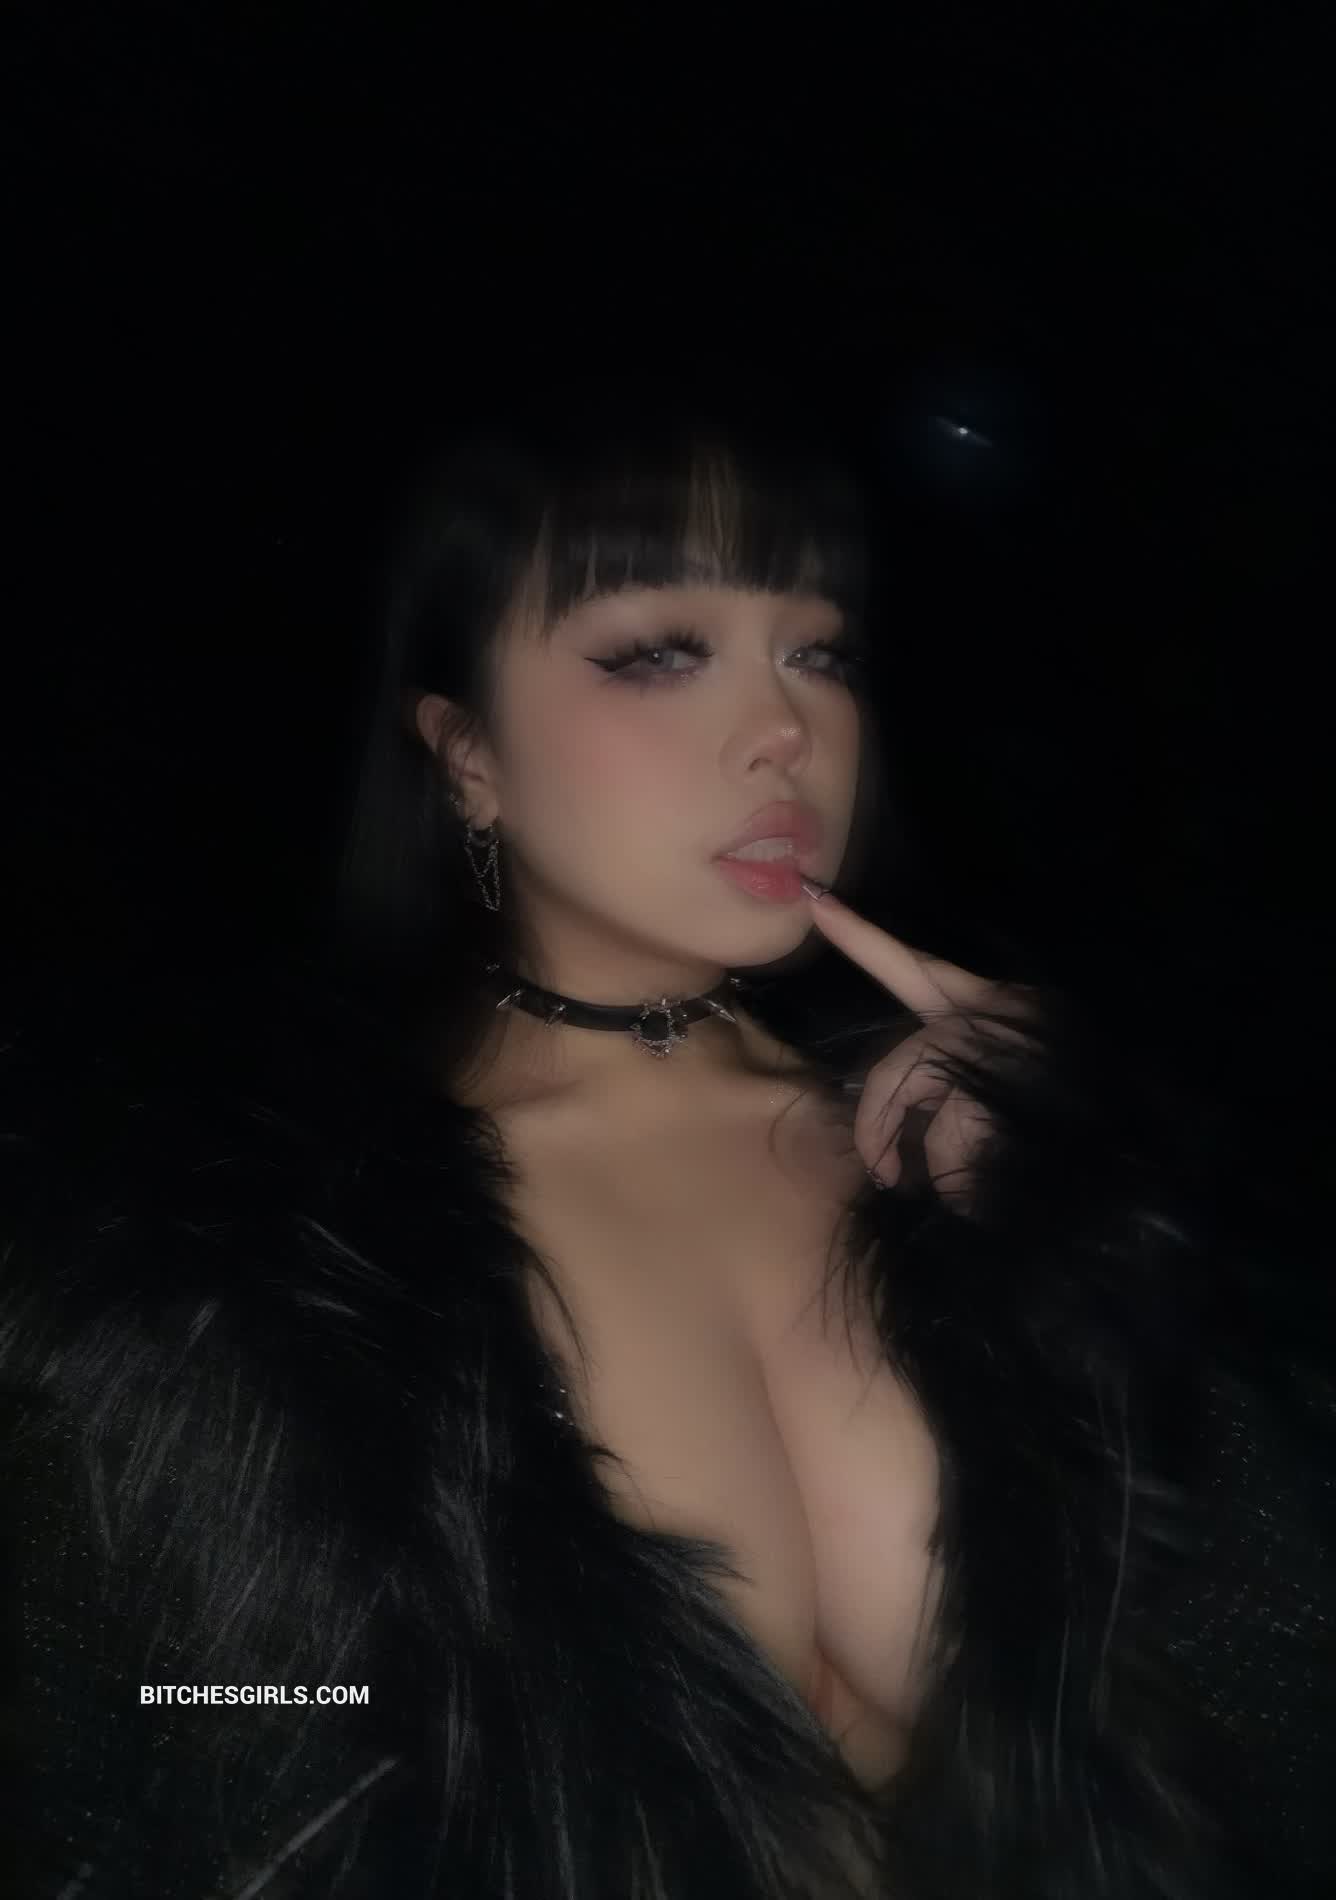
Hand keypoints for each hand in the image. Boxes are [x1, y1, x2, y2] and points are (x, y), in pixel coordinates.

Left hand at [803, 886, 1038, 1210]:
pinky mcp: (997, 1088)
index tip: (812, 897)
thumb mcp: (1006, 1085)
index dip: (860, 936)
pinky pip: (949, 1146)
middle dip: (879, 1127)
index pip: (914, 966)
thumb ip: (948, 1080)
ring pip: (923, 1106)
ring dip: (941, 1165)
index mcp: (989, 1006)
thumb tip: (896, 1126)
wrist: (1127, 1160)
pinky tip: (998, 1188)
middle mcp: (992, 1015)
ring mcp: (998, 1047)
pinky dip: (960, 1183)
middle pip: (898, 1066)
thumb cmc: (1059, 1125)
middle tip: (887, 1175)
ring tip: (983, 1184)